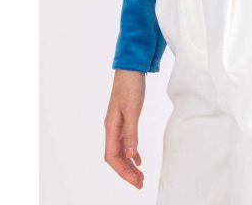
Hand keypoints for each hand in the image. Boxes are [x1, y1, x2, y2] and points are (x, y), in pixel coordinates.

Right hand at [104, 70, 146, 188]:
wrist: (130, 68)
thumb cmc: (130, 86)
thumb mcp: (132, 109)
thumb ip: (131, 132)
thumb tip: (132, 156)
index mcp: (111, 127)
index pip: (112, 157)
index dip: (123, 171)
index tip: (136, 181)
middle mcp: (112, 128)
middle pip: (116, 157)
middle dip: (127, 172)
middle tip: (140, 183)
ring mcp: (117, 124)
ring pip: (121, 151)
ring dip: (130, 164)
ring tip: (141, 176)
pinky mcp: (124, 119)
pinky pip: (126, 142)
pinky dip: (132, 152)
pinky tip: (139, 159)